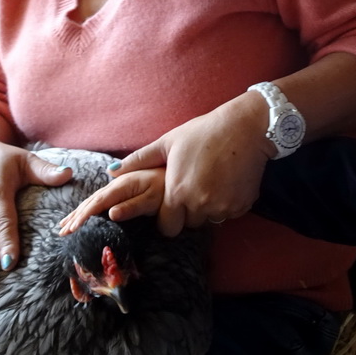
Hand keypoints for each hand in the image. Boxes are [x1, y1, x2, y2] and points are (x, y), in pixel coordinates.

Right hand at [59, 167, 165, 233]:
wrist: (176, 171)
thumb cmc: (167, 187)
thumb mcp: (153, 198)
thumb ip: (133, 206)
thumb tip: (111, 214)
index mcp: (122, 186)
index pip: (98, 203)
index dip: (83, 216)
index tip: (71, 229)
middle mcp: (116, 184)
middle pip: (91, 201)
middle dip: (75, 216)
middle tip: (61, 232)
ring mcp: (117, 186)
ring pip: (92, 200)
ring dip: (77, 213)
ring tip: (63, 225)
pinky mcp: (120, 189)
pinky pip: (98, 200)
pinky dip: (86, 209)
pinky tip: (81, 214)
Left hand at [86, 94, 272, 236]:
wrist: (245, 127)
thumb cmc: (203, 132)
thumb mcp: (168, 143)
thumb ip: (139, 160)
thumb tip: (110, 172)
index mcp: (177, 193)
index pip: (167, 227)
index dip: (169, 216)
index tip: (174, 204)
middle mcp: (199, 205)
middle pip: (189, 224)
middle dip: (189, 212)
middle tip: (195, 188)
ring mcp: (222, 207)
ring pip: (210, 219)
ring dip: (209, 208)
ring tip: (212, 182)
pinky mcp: (242, 205)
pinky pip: (229, 213)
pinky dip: (228, 202)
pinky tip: (228, 181)